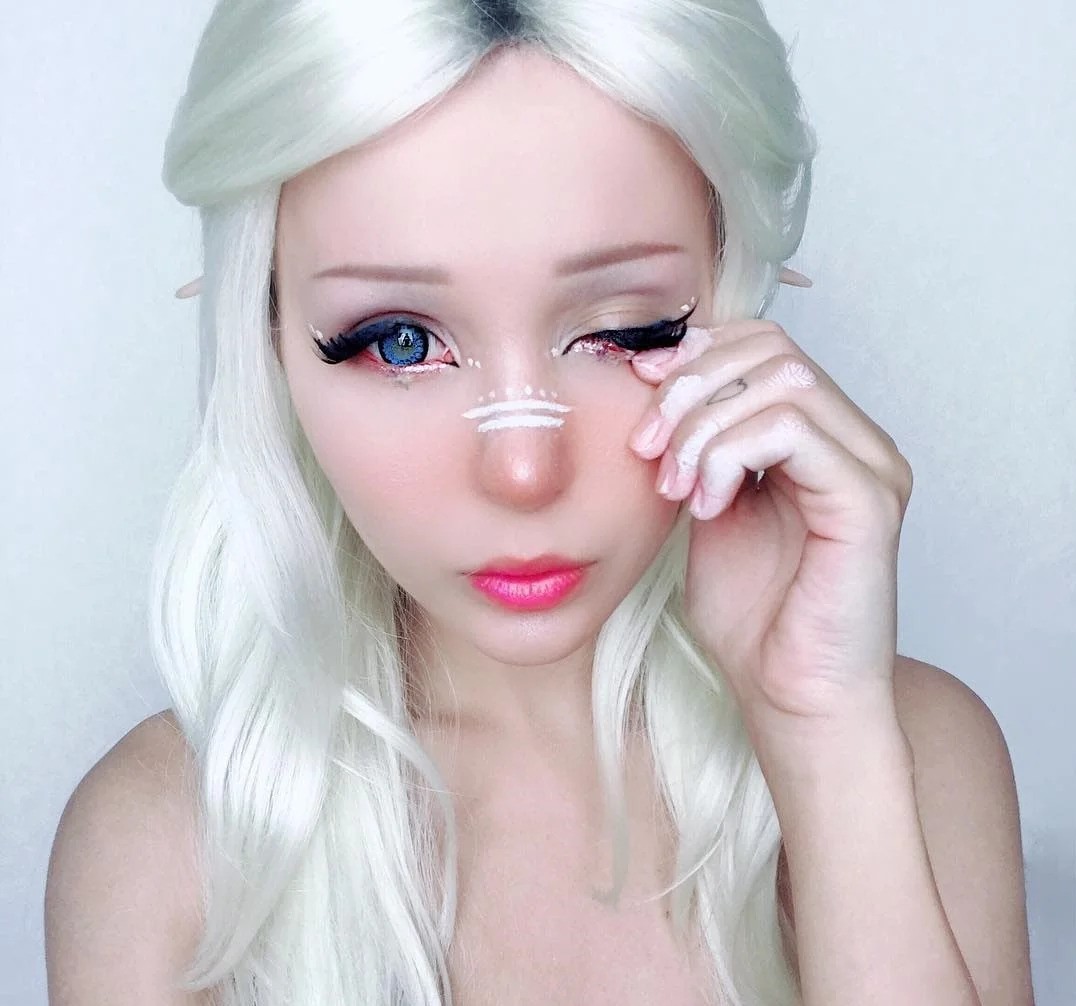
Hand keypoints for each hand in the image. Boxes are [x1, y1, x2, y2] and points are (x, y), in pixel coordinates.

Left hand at [627, 321, 913, 745]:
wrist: (788, 698)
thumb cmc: (751, 616)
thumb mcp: (706, 508)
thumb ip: (699, 446)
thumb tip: (658, 382)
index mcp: (821, 436)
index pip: (763, 344)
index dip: (695, 354)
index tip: (639, 393)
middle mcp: (855, 440)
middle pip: (771, 348)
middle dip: (690, 386)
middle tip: (647, 446)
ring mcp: (870, 466)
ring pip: (781, 380)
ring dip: (703, 426)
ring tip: (675, 485)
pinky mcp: (868, 501)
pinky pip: (793, 430)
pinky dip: (731, 455)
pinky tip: (708, 506)